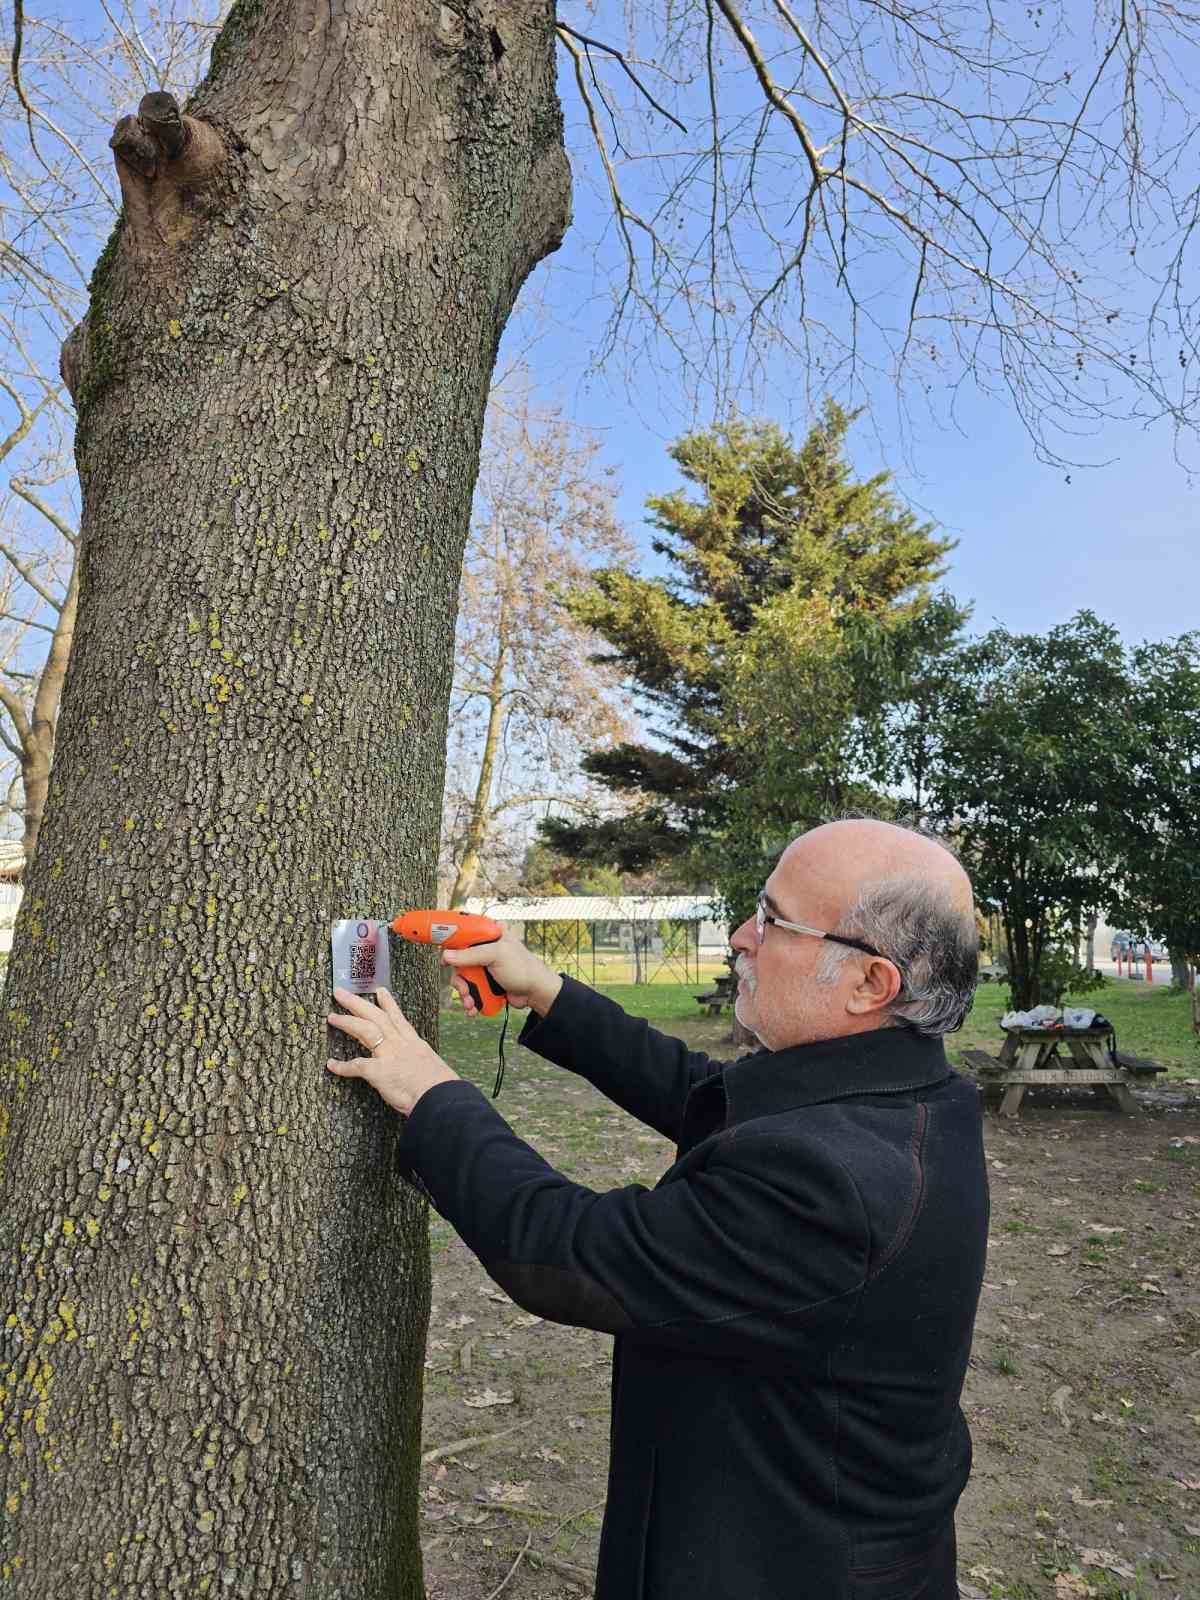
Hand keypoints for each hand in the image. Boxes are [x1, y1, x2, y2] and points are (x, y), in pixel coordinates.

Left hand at [326, 986, 457, 1113]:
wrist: (441, 1097)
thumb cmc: (441, 1088)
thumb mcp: (433, 1069)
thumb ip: (421, 1066)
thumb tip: (420, 1071)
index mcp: (415, 1044)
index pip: (398, 1019)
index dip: (388, 1004)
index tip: (379, 991)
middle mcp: (401, 1044)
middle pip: (377, 1017)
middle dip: (357, 1004)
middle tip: (341, 992)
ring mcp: (389, 1055)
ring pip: (366, 1030)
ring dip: (347, 1022)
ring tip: (332, 1017)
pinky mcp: (379, 1072)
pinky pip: (356, 1065)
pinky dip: (343, 1066)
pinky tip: (331, 1064)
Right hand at [441, 930, 561, 1015]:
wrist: (535, 992)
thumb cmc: (523, 968)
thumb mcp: (496, 955)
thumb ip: (470, 955)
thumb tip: (446, 955)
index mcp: (488, 934)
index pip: (462, 931)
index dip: (448, 940)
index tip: (438, 949)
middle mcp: (484, 949)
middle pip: (457, 960)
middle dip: (458, 979)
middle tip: (464, 989)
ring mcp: (483, 966)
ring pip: (462, 978)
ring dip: (464, 993)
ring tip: (471, 1002)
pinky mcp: (485, 982)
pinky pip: (469, 989)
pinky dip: (469, 1000)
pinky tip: (473, 1008)